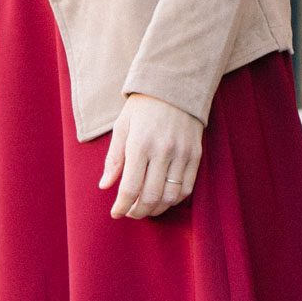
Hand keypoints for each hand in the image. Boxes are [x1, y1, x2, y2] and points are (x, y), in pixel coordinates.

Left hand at [99, 94, 203, 219]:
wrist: (175, 86)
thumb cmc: (143, 107)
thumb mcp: (122, 127)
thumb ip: (114, 158)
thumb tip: (105, 186)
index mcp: (139, 144)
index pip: (130, 187)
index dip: (122, 206)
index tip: (116, 213)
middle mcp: (162, 151)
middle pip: (151, 197)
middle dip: (139, 212)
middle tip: (131, 213)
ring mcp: (182, 154)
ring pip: (171, 196)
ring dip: (157, 209)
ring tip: (147, 207)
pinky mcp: (196, 155)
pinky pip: (187, 188)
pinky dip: (174, 199)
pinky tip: (164, 198)